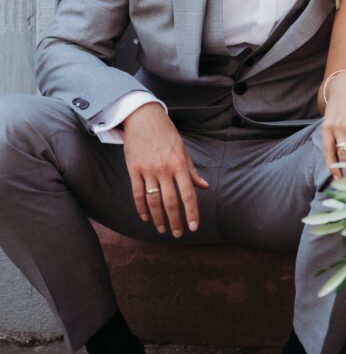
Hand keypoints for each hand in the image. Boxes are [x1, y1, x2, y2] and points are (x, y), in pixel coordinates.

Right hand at [122, 102, 208, 236]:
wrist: (143, 118)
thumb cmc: (167, 134)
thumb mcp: (183, 150)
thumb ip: (191, 171)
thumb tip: (204, 186)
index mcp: (179, 164)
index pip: (188, 194)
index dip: (191, 213)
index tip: (193, 227)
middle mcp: (164, 169)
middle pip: (170, 202)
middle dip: (175, 221)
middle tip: (177, 234)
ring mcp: (148, 170)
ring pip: (153, 201)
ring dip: (158, 218)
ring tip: (162, 229)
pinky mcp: (134, 169)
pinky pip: (137, 193)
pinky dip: (141, 208)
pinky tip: (146, 217)